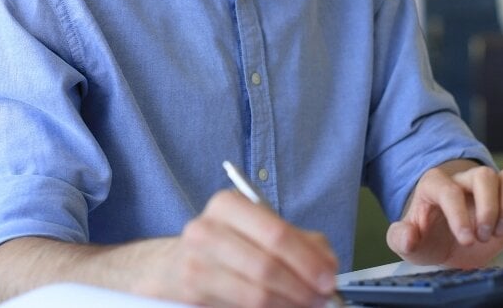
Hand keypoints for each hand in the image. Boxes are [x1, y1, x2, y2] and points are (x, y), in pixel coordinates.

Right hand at [141, 189, 339, 306]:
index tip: (328, 279)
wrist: (174, 264)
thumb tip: (328, 266)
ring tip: (305, 305)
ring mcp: (195, 263)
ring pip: (255, 294)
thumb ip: (301, 242)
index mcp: (228, 205)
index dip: (308, 261)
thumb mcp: (261, 230)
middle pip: (266, 266)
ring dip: (288, 305)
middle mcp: (206, 230)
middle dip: (302, 288)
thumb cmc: (227, 245)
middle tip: (322, 298)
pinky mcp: (192, 293)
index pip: (277, 234)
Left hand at [386, 160, 502, 267]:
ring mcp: (491, 193)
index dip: (458, 214)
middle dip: (487, 208)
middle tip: (481, 236)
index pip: (449, 189)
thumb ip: (401, 237)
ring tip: (498, 232)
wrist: (445, 244)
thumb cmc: (427, 238)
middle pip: (484, 176)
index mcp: (436, 185)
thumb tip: (408, 235)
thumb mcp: (408, 242)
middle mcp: (465, 182)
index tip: (465, 239)